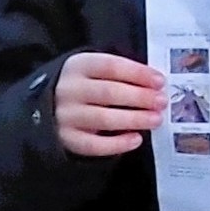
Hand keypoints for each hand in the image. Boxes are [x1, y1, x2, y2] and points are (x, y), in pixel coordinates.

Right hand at [53, 52, 169, 157]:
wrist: (48, 107)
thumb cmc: (83, 86)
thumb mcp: (94, 71)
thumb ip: (120, 74)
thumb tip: (154, 85)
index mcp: (78, 66)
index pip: (111, 66)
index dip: (138, 73)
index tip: (160, 81)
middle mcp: (69, 89)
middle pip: (109, 92)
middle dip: (140, 97)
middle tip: (161, 102)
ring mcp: (66, 115)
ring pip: (103, 118)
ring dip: (134, 119)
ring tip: (156, 119)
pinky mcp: (67, 139)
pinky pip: (94, 144)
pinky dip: (117, 143)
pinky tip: (136, 139)